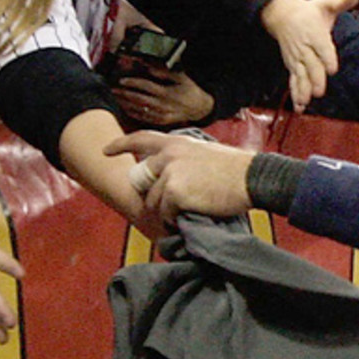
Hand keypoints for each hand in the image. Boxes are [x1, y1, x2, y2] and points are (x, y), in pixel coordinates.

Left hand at [104, 131, 254, 225]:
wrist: (252, 178)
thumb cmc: (237, 170)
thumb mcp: (206, 154)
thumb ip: (185, 160)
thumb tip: (173, 177)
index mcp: (178, 143)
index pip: (142, 139)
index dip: (122, 145)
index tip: (106, 151)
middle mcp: (169, 155)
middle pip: (144, 181)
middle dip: (152, 196)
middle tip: (170, 206)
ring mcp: (170, 174)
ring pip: (154, 201)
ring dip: (168, 212)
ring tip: (188, 212)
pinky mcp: (174, 193)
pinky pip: (166, 213)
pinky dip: (176, 219)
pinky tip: (191, 215)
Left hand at [113, 67, 214, 126]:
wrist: (200, 108)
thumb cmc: (189, 90)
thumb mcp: (181, 77)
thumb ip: (165, 71)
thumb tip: (148, 67)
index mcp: (168, 93)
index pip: (146, 86)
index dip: (132, 82)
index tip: (121, 80)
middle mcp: (163, 106)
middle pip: (139, 99)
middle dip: (124, 94)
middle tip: (113, 89)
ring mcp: (161, 115)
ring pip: (139, 109)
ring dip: (126, 103)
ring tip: (117, 97)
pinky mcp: (161, 122)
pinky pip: (144, 118)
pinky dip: (133, 113)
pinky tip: (126, 108)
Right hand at [260, 0, 358, 111]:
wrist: (283, 15)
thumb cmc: (311, 10)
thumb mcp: (327, 3)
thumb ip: (344, 0)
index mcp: (315, 33)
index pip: (322, 47)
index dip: (326, 57)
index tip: (331, 68)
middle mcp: (305, 47)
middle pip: (310, 65)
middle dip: (314, 78)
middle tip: (319, 91)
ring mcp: (297, 58)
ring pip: (300, 75)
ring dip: (302, 90)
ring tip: (305, 103)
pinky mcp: (292, 65)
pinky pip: (294, 81)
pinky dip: (295, 94)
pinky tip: (299, 107)